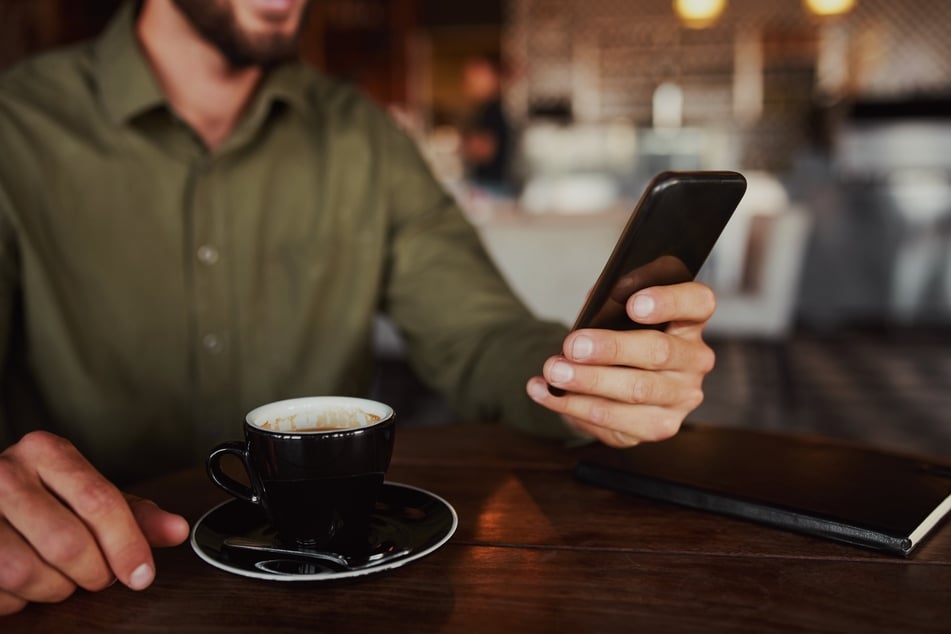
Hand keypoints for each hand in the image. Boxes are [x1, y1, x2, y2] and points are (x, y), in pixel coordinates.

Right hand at [0, 431, 188, 614]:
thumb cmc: (42, 499)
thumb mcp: (89, 497)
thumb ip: (134, 514)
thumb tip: (177, 531)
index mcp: (46, 452)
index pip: (99, 502)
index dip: (127, 545)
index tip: (142, 574)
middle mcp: (5, 473)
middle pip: (67, 543)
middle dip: (93, 573)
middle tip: (98, 575)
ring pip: (27, 573)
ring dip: (55, 590)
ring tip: (61, 577)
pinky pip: (0, 593)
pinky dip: (20, 599)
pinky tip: (27, 582)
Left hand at [526, 281, 715, 446]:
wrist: (612, 378)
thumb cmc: (617, 335)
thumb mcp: (614, 311)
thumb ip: (610, 303)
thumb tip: (591, 310)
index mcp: (689, 320)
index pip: (697, 303)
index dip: (669, 301)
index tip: (634, 304)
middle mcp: (694, 359)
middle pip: (659, 351)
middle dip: (610, 348)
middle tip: (573, 346)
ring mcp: (682, 396)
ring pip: (638, 390)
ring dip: (589, 381)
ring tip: (553, 372)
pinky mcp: (660, 426)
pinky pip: (617, 421)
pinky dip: (575, 407)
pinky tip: (548, 394)